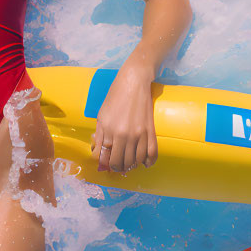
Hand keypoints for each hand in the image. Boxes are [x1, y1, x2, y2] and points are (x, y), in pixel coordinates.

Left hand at [90, 58, 157, 174]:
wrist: (134, 83)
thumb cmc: (115, 97)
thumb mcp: (101, 115)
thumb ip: (100, 135)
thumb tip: (99, 152)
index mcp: (109, 131)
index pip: (106, 157)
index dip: (106, 164)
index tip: (108, 164)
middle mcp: (123, 136)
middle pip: (121, 162)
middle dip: (118, 167)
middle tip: (118, 165)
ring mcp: (139, 135)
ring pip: (135, 161)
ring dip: (131, 165)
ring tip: (129, 163)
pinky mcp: (150, 132)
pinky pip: (151, 154)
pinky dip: (148, 162)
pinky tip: (144, 163)